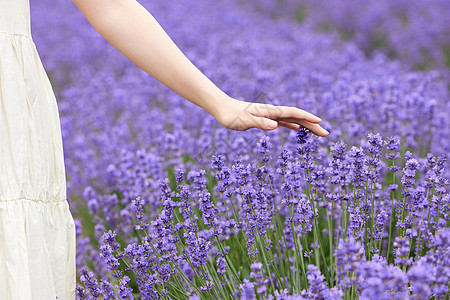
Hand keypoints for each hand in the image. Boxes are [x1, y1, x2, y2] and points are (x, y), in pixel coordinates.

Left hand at [213, 97, 328, 135]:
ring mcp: (270, 115)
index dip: (307, 118)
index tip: (320, 123)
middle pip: (297, 117)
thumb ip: (259, 123)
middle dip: (312, 125)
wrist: (222, 109)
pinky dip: (292, 125)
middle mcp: (273, 112)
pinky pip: (283, 122)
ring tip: (318, 132)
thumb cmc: (231, 115)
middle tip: (326, 134)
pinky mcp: (265, 119)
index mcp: (270, 112)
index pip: (293, 113)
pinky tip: (298, 129)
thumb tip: (275, 126)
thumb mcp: (244, 121)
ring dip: (305, 125)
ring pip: (292, 119)